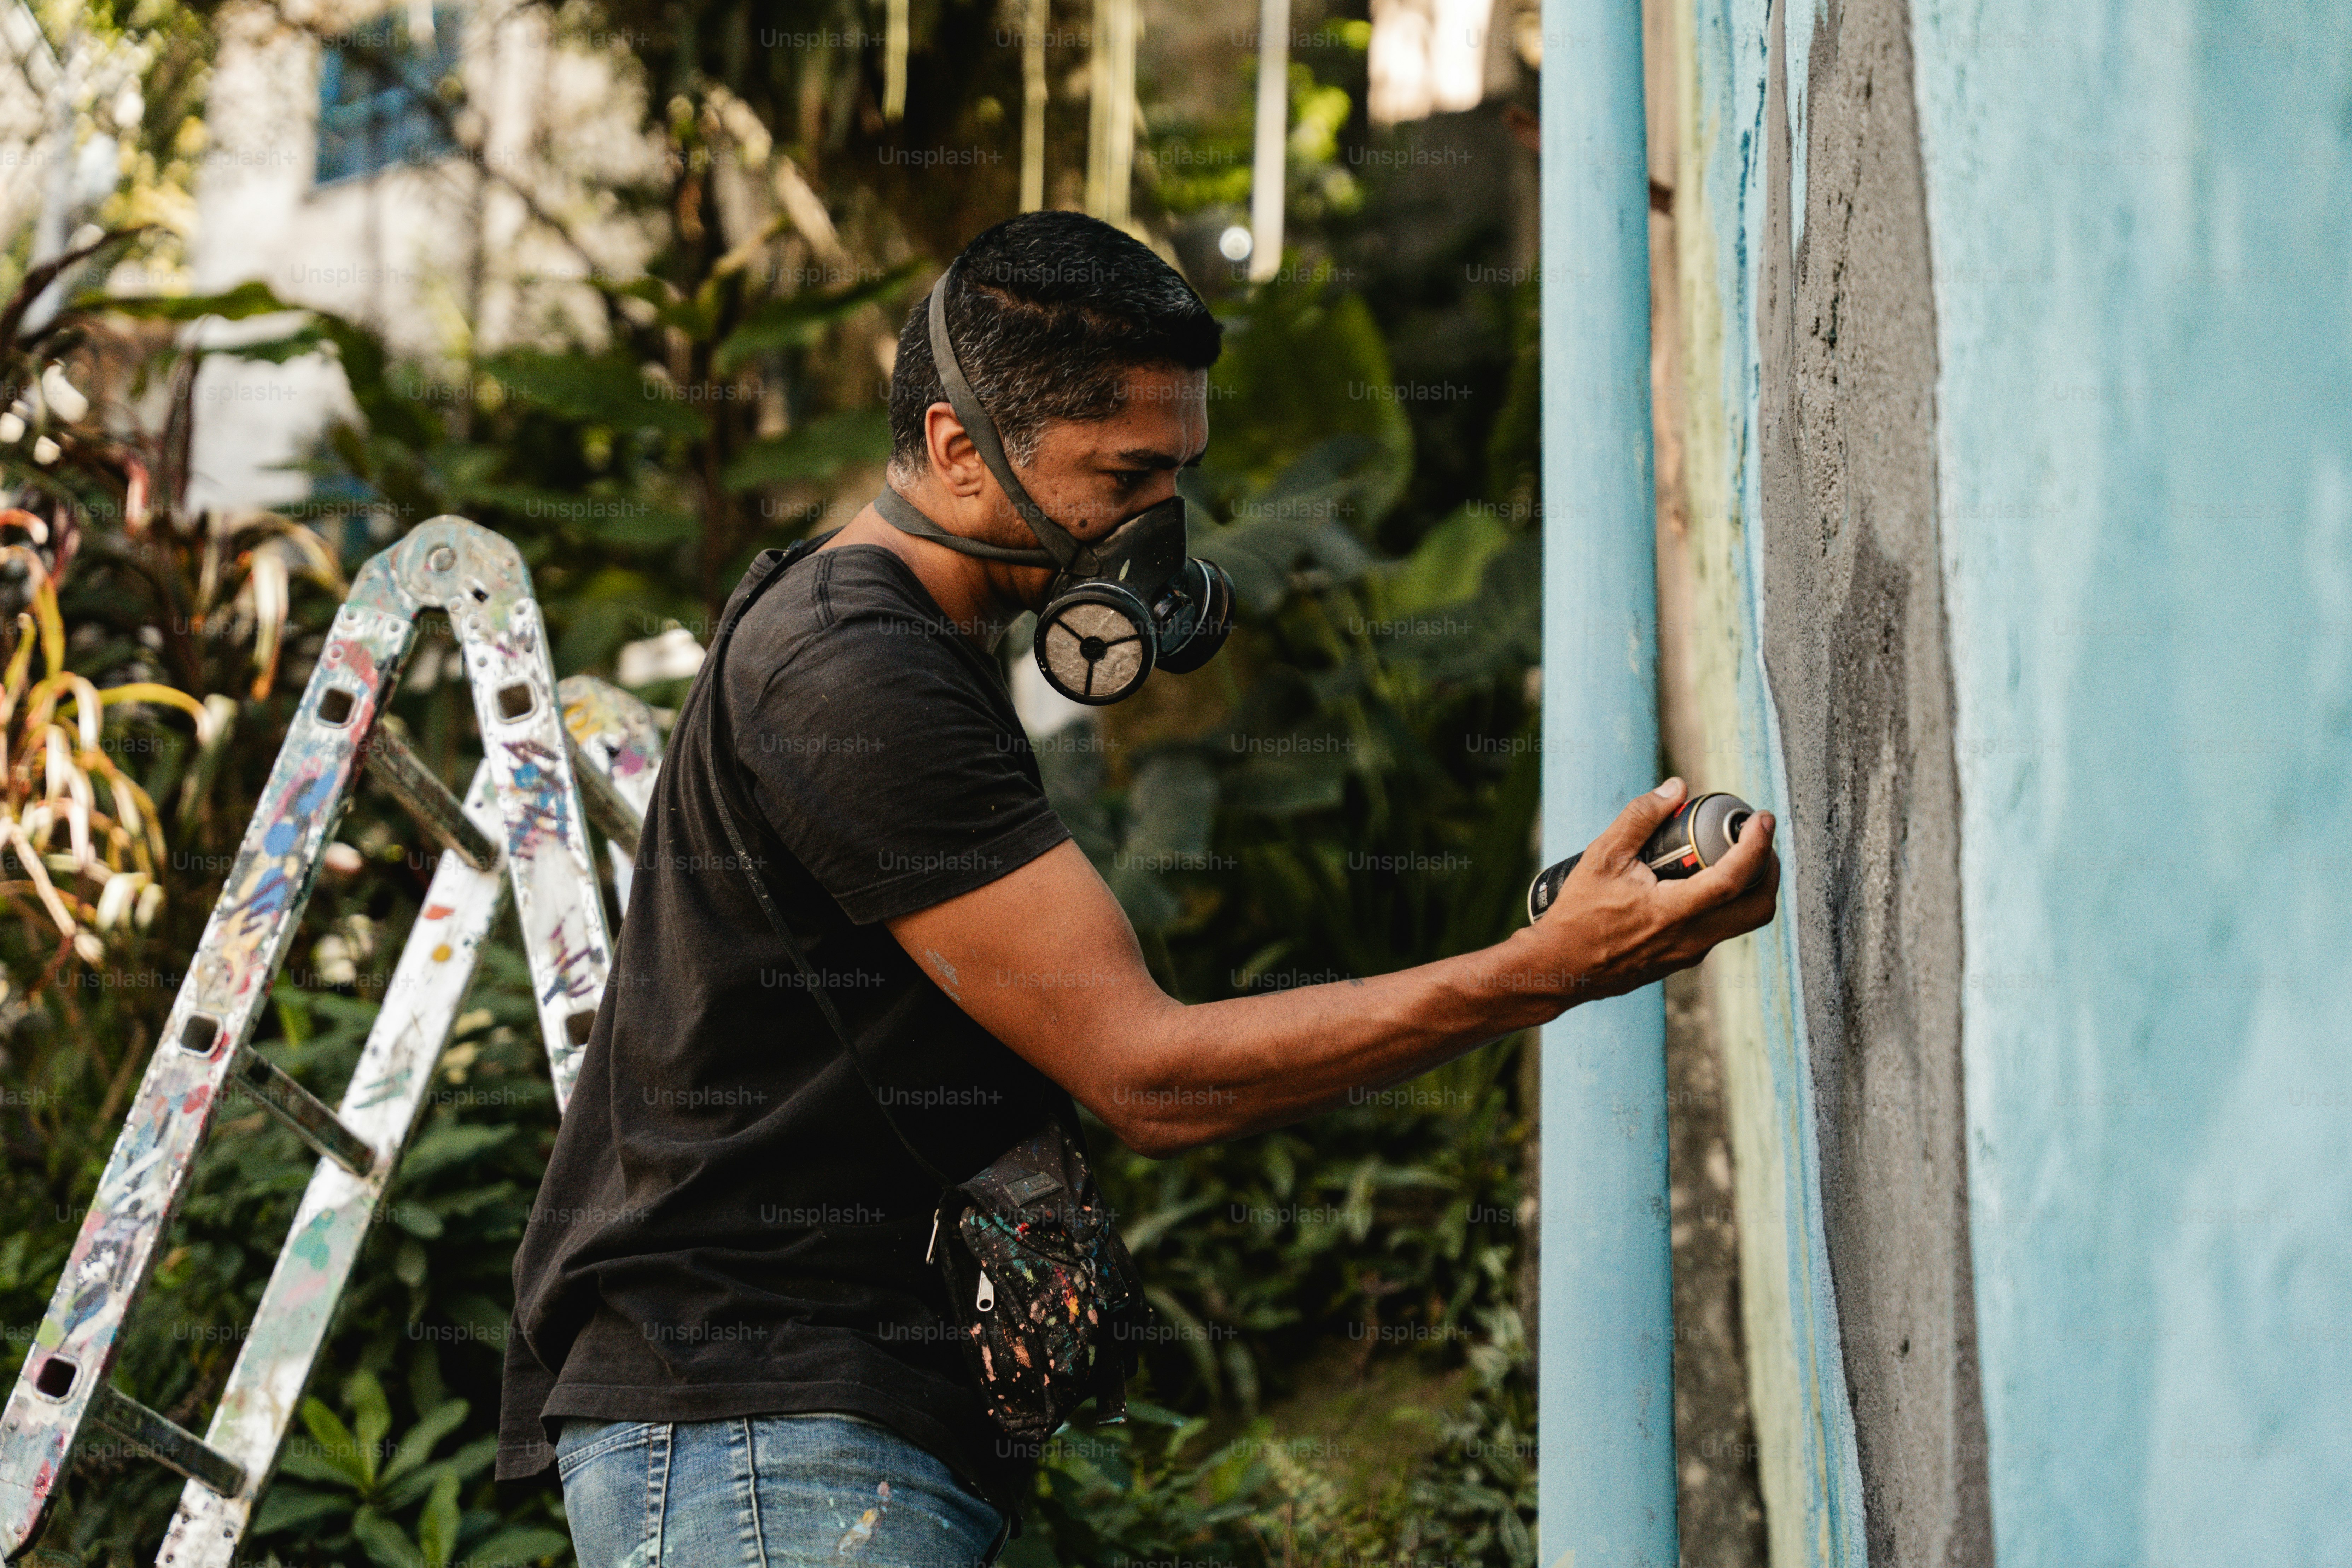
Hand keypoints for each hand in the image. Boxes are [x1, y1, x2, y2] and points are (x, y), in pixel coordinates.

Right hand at [1514, 777, 1779, 1004]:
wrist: (1560, 969)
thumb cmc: (1577, 916)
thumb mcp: (1602, 857)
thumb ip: (1639, 818)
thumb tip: (1675, 789)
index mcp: (1673, 912)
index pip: (1734, 879)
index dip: (1757, 845)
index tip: (1762, 819)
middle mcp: (1691, 938)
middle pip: (1758, 909)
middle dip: (1768, 871)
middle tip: (1757, 841)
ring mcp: (1689, 953)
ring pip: (1740, 921)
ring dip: (1747, 887)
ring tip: (1729, 856)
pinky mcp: (1680, 960)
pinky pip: (1717, 929)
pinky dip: (1722, 902)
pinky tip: (1696, 882)